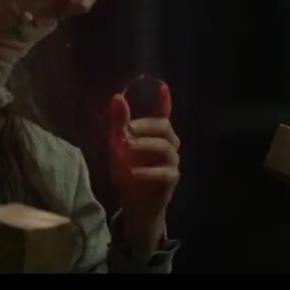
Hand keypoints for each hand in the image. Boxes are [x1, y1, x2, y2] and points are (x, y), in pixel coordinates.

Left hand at [109, 81, 180, 255]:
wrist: (135, 203)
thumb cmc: (128, 169)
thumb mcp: (118, 145)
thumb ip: (119, 123)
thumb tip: (117, 97)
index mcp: (155, 133)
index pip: (163, 113)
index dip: (164, 100)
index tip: (162, 86)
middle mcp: (168, 143)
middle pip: (164, 127)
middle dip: (145, 125)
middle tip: (127, 129)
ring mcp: (172, 161)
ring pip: (166, 147)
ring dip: (144, 145)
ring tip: (127, 147)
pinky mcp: (171, 179)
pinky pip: (164, 172)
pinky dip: (148, 171)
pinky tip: (133, 172)